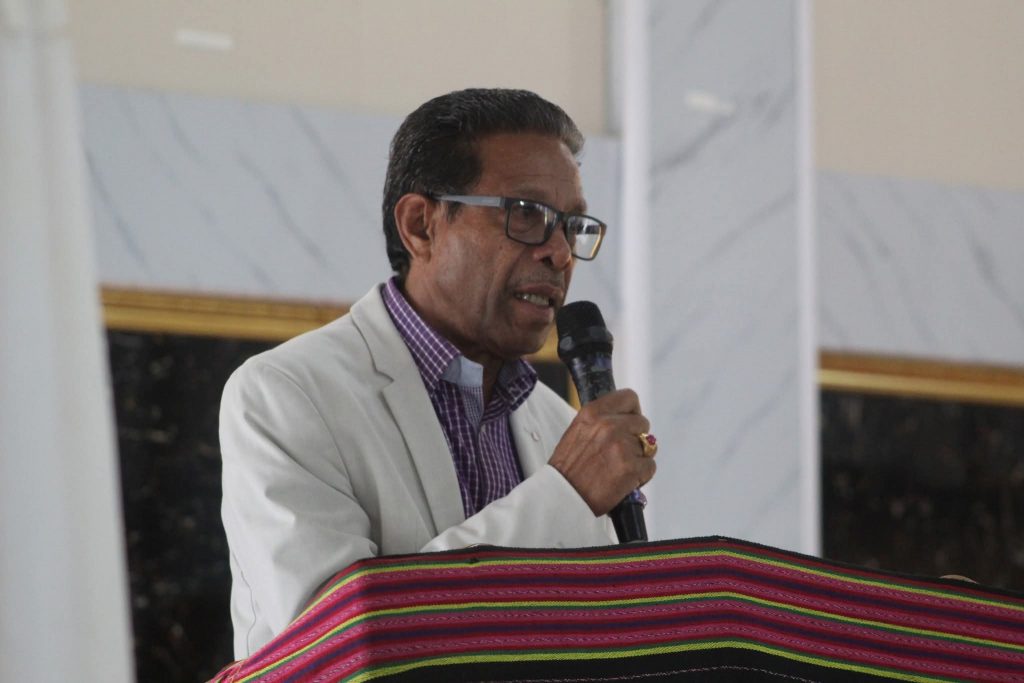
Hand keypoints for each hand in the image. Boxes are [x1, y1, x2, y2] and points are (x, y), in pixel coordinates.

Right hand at [548, 389, 656, 515]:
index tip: (630, 422)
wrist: (563, 496)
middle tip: (621, 453)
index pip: (629, 398)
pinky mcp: (632, 468)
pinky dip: (641, 476)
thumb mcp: (578, 431)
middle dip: (636, 438)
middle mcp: (609, 425)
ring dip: (638, 458)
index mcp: (593, 413)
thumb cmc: (568, 469)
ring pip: (649, 447)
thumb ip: (601, 421)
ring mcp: (622, 446)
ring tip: (618, 468)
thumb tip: (626, 420)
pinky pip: (650, 466)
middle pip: (642, 423)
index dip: (632, 412)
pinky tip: (624, 480)